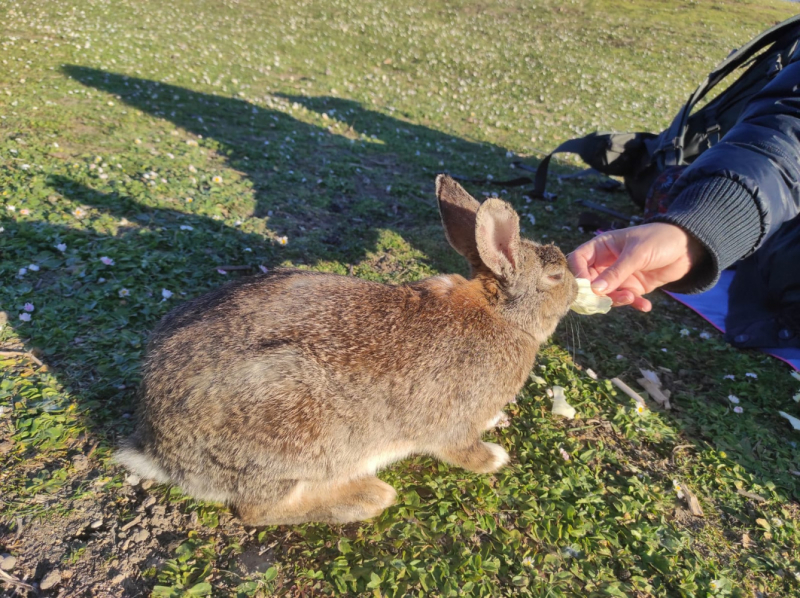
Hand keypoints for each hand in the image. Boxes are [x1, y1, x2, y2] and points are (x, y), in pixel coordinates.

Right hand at [567, 223, 706, 311]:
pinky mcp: (632, 287)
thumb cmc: (660, 239)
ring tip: (632, 298)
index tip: (586, 288)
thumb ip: (616, 272)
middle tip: (607, 301)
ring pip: (606, 295)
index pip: (577, 260)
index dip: (577, 274)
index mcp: (600, 247)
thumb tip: (594, 290)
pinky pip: (625, 299)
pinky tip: (645, 306)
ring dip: (617, 300)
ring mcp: (618, 276)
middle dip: (597, 294)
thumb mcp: (637, 254)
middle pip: (588, 282)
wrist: (689, 246)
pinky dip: (633, 304)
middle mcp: (605, 263)